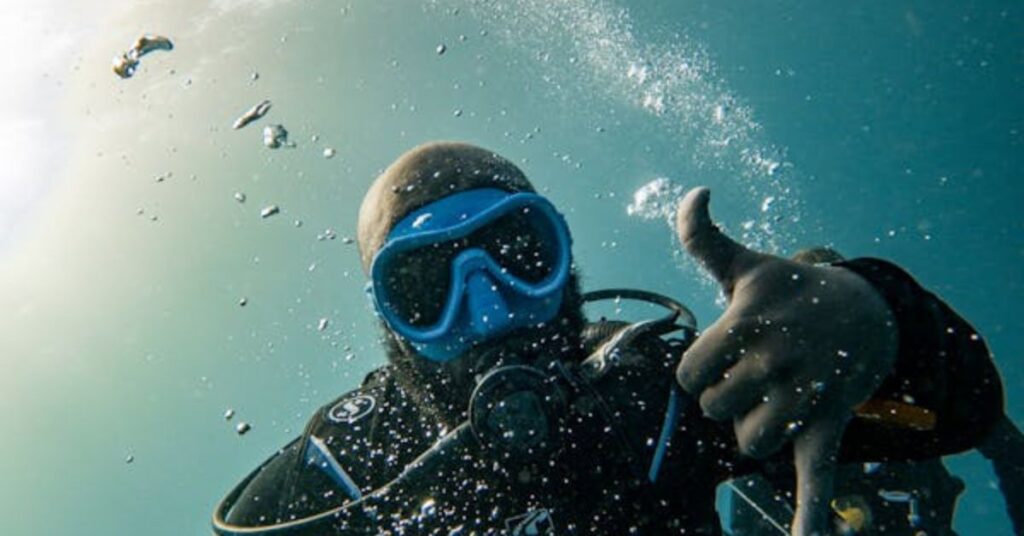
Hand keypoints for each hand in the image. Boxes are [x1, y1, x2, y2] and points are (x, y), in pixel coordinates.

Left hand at [674, 187, 897, 535]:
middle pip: (714, 410)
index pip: (689, 377)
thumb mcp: (746, 264)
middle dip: (726, 395)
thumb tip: (693, 191)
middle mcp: (777, 362)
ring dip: (753, 427)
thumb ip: (703, 236)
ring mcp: (805, 397)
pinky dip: (810, 513)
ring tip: (773, 398)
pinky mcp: (827, 425)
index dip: (698, 371)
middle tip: (753, 372)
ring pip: (748, 442)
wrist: (866, 314)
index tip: (720, 356)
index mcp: (748, 326)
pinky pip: (816, 476)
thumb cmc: (789, 291)